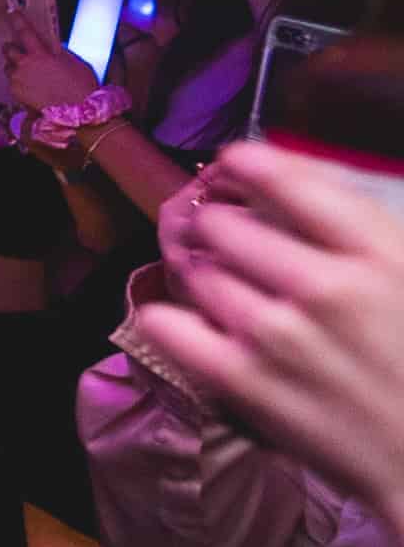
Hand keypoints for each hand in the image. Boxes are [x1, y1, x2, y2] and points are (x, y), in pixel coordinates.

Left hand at [0, 0, 99, 113]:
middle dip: (12, 47)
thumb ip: (58, 51)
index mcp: (40, 55)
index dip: (17, 20)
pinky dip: (19, 81)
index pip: (24, 32)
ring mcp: (18, 80)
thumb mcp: (73, 61)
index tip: (11, 12)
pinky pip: (12, 82)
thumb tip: (50, 45)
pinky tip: (32, 86)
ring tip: (30, 72)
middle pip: (8, 50)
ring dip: (15, 66)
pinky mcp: (15, 94)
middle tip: (20, 50)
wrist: (79, 112)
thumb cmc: (81, 85)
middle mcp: (24, 66)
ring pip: (9, 67)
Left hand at [143, 142, 403, 524]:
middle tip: (234, 246)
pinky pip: (165, 324)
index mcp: (381, 252)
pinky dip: (169, 318)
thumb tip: (288, 177)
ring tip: (230, 293)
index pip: (286, 177)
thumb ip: (357, 228)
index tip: (233, 167)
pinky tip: (193, 325)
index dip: (246, 164)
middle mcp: (324, 286)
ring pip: (195, 270)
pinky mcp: (241, 382)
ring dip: (204, 277)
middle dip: (222, 230)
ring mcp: (276, 335)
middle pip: (224, 223)